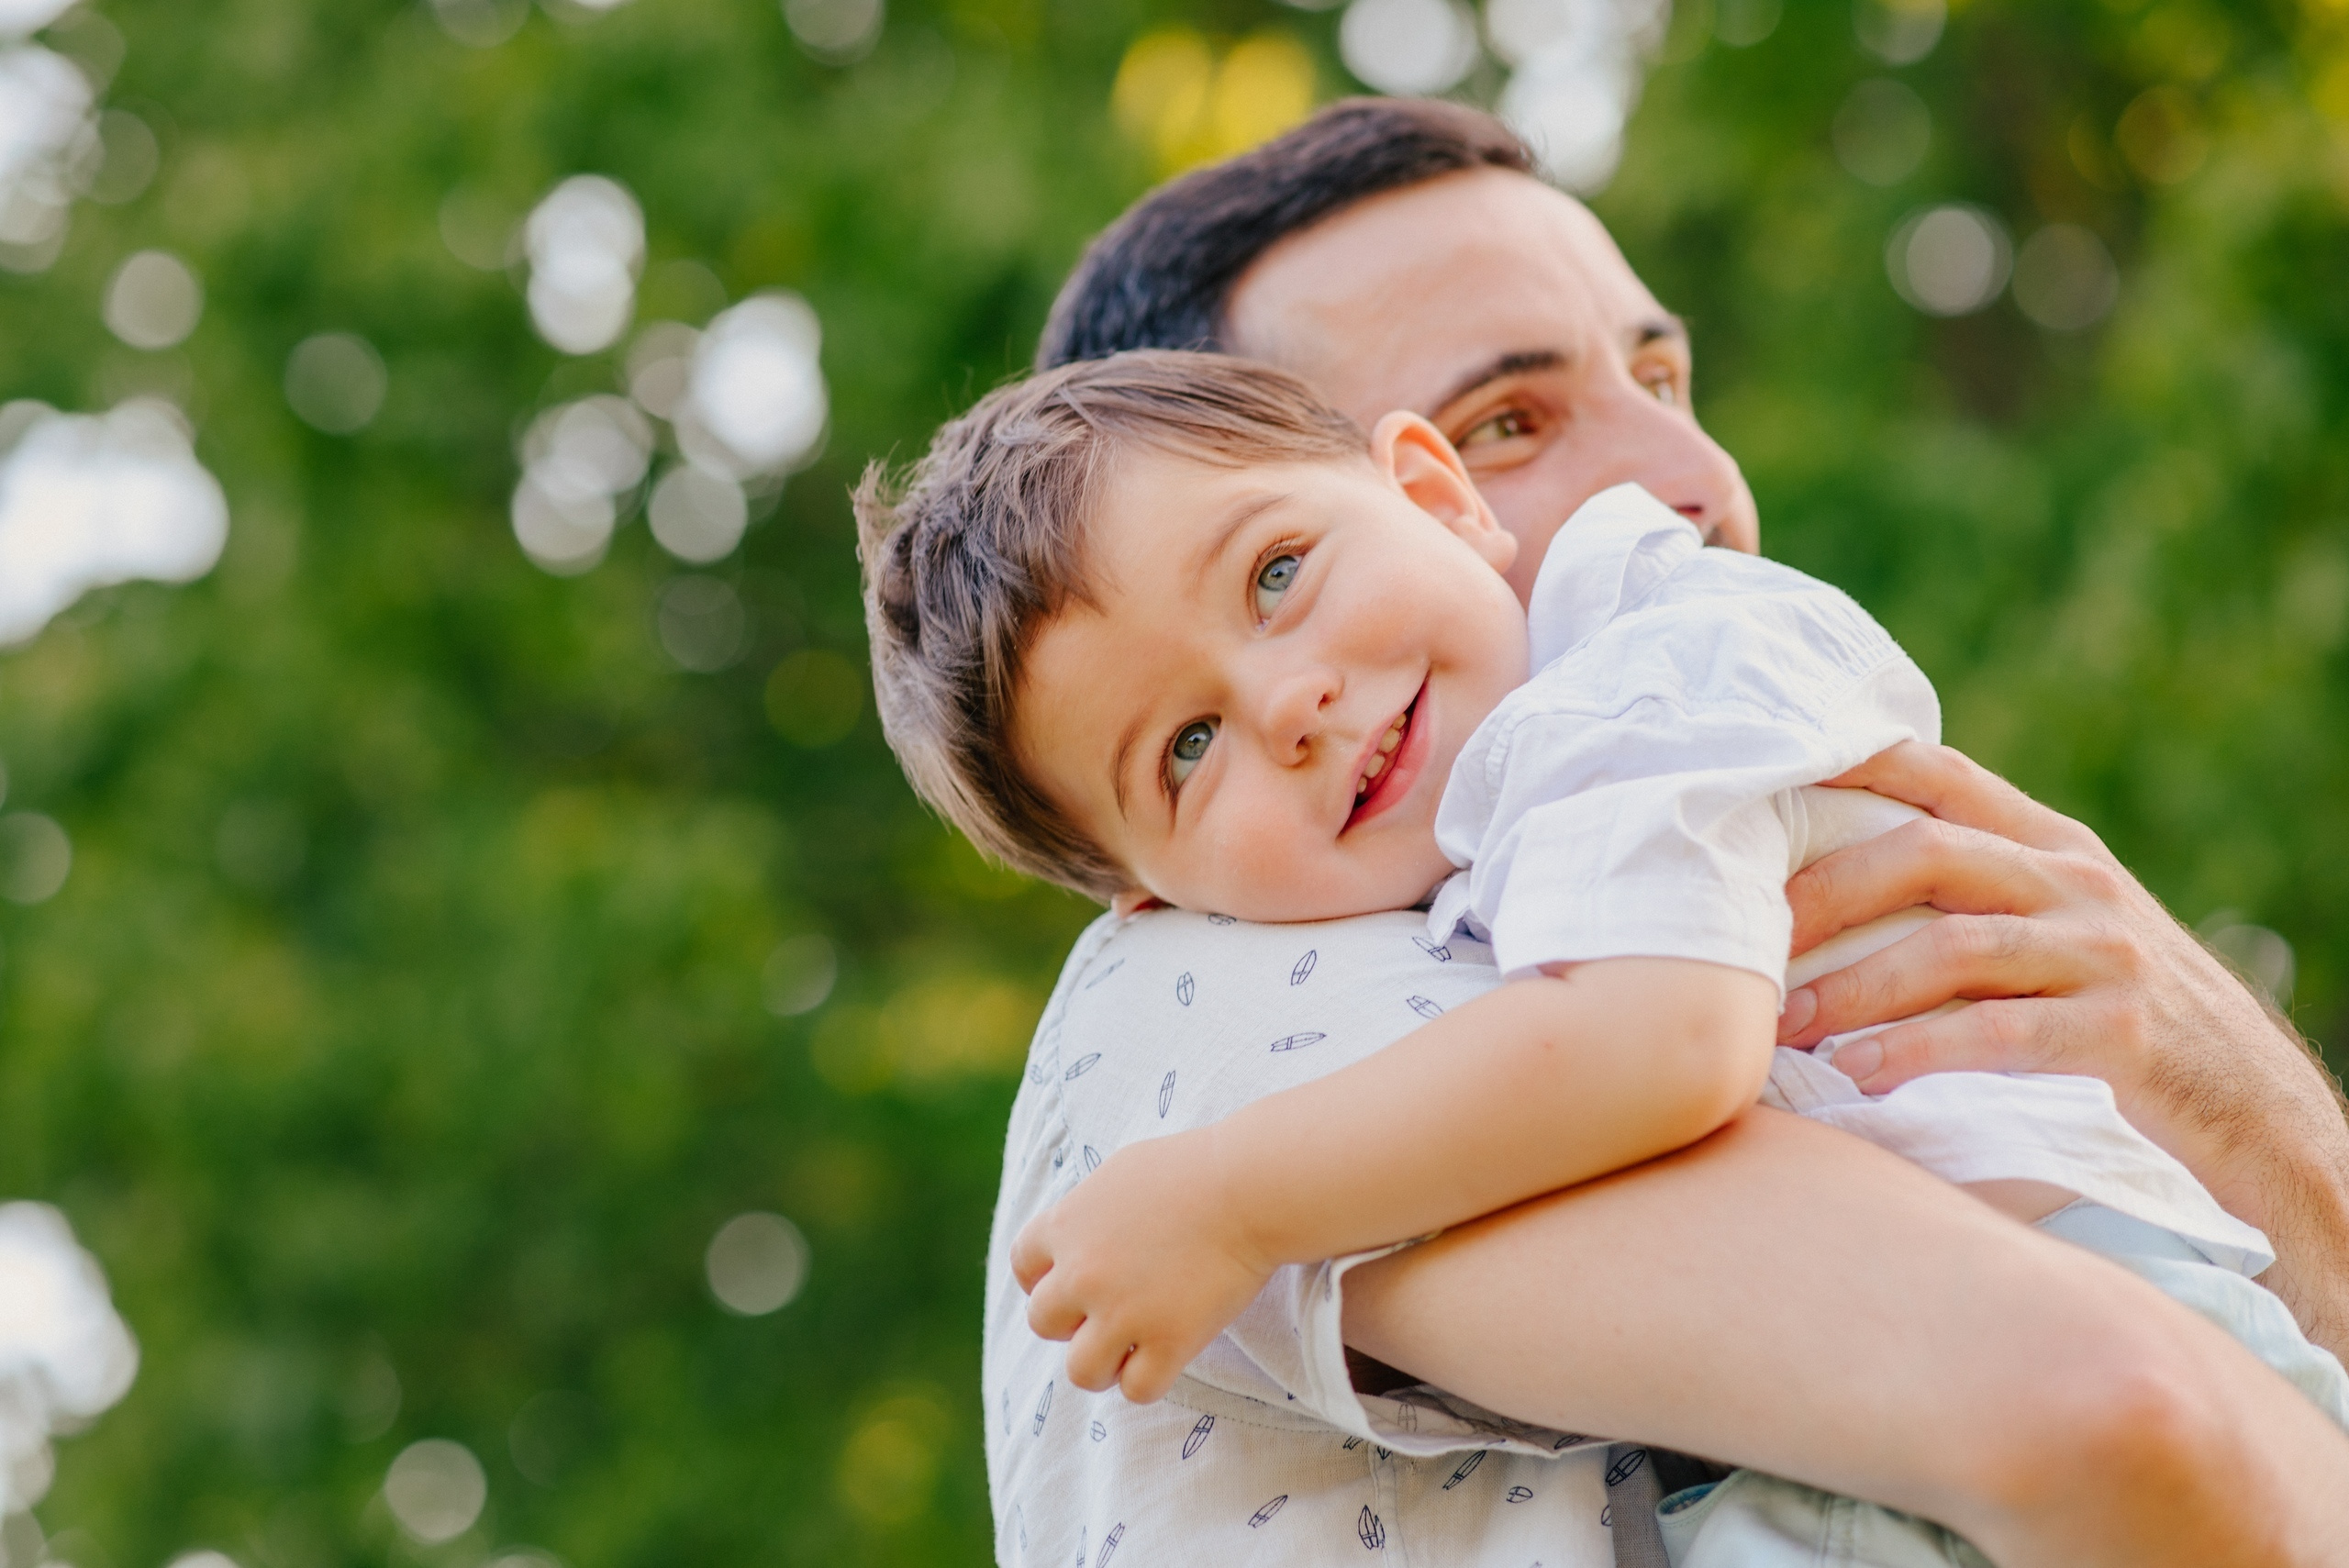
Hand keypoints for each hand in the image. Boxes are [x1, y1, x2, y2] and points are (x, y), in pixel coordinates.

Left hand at [1010, 1128, 1275, 1403]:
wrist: (1249, 1186)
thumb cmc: (1194, 1169)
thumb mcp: (1121, 1174)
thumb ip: (1089, 1210)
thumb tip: (1078, 1237)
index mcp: (1066, 1225)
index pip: (1024, 1266)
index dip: (1043, 1280)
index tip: (1073, 1286)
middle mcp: (1082, 1273)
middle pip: (1042, 1321)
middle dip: (1072, 1322)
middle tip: (1111, 1314)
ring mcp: (1122, 1312)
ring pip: (1080, 1371)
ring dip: (1103, 1364)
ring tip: (1131, 1350)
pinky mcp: (1168, 1341)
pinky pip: (1137, 1389)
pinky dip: (1150, 1380)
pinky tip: (1169, 1356)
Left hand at [1772, 743, 2348, 1274]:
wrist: (2255, 1112)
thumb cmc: (2121, 1024)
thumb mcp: (2058, 933)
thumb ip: (1971, 895)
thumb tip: (1822, 884)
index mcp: (2050, 846)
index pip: (1939, 774)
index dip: (1849, 758)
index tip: (1760, 767)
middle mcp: (2075, 885)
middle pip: (1925, 852)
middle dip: (1822, 892)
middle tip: (1743, 935)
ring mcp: (2102, 957)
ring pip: (1953, 948)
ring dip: (1855, 987)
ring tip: (1783, 1023)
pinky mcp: (2121, 1037)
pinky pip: (2000, 1035)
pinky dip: (1919, 1051)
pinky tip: (1857, 1073)